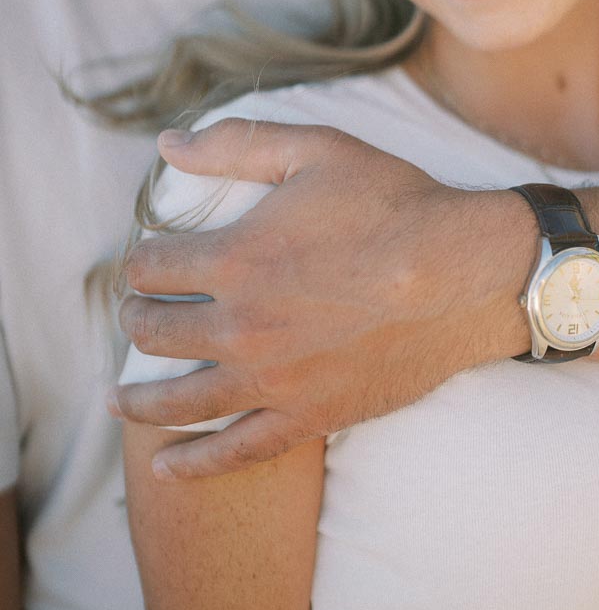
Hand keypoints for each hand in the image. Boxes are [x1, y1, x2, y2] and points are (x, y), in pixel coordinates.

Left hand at [114, 120, 530, 477]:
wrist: (468, 273)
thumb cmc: (395, 204)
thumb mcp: (317, 151)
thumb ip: (236, 144)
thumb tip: (167, 143)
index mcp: (236, 257)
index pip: (151, 265)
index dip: (141, 259)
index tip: (149, 259)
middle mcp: (242, 325)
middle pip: (155, 331)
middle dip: (135, 320)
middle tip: (138, 315)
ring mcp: (274, 379)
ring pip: (178, 400)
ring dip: (138, 399)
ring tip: (118, 401)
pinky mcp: (309, 416)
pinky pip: (235, 450)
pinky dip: (194, 463)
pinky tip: (165, 467)